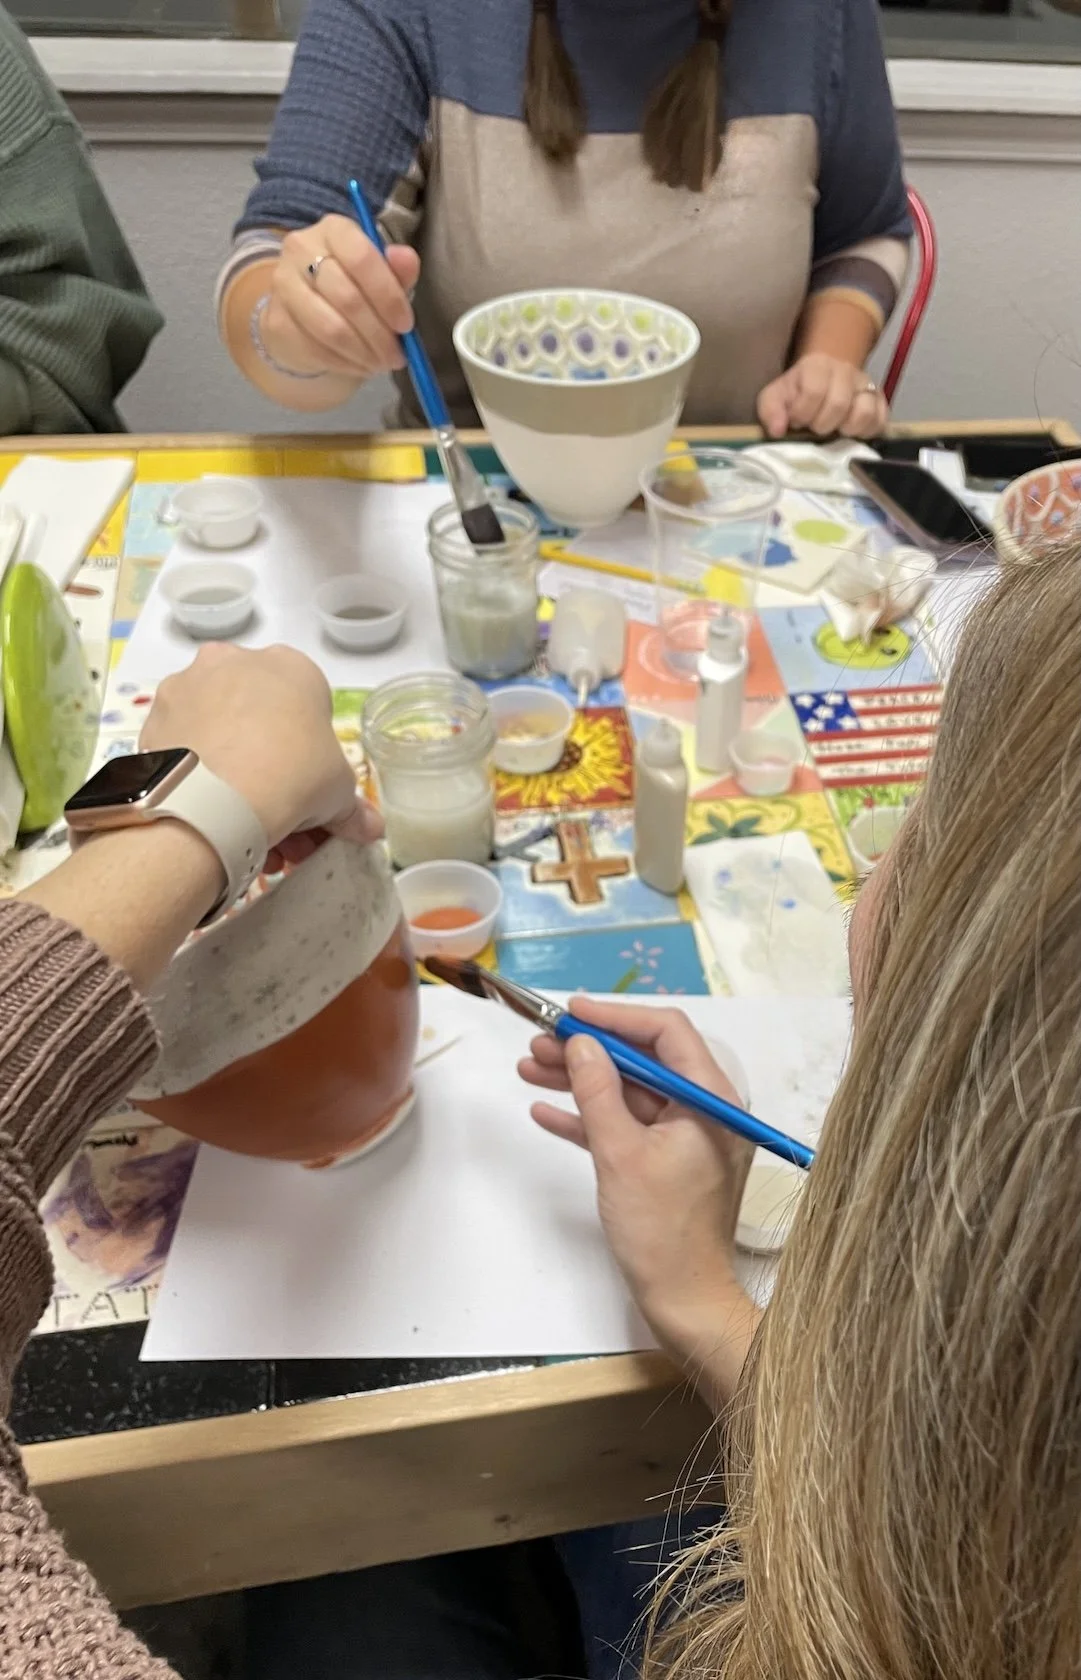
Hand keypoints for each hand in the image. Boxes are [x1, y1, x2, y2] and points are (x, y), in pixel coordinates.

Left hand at [139, 644, 382, 865]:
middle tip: (281, 817)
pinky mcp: (153, 719)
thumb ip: (352, 807)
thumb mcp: (338, 794)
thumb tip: (370, 828)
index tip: (310, 791)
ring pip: (219, 733)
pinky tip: (209, 814)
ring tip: (244, 828)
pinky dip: (197, 776)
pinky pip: (185, 748)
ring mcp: (187, 686)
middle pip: (259, 719)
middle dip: (273, 769)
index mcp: (290, 666)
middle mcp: (234, 662)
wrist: (214, 801)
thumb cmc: (293, 776)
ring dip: (235, 775)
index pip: (309, 707)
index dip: (312, 754)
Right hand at [259, 215, 420, 380]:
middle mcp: (302, 249)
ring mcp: (284, 284)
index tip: (405, 325)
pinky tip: (360, 365)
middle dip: (379, 334)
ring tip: (382, 363)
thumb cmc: (352, 285)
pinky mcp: (277, 320)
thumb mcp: (381, 274)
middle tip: (397, 355)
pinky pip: (317, 349)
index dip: (387, 296)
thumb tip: (406, 257)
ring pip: (331, 329)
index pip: (361, 258)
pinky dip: (346, 363)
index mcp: (334, 229)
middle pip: (347, 298)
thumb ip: (397, 269)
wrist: (306, 308)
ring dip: (363, 353)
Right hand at [519, 998, 758, 1390]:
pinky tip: (547, 1110)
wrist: (684, 1300)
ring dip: (581, 1080)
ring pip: (628, 1091)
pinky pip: (626, 1125)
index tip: (570, 1011)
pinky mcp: (666, 1163)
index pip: (666, 1033)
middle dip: (588, 1049)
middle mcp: (703, 1110)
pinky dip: (589, 1117)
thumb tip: (580, 1043)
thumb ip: (597, 1091)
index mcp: (709, 1099)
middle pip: (642, 1060)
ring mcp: (685, 1137)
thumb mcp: (620, 1153)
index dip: (616, 1016)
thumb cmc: (661, 1231)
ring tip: (531, 1068)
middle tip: (539, 1042)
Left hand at [757, 353, 887, 439]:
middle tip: (813, 427)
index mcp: (818, 366)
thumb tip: (777, 431)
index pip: (814, 391)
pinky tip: (850, 433)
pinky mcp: (880, 402)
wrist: (823, 377)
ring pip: (864, 412)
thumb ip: (770, 411)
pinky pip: (880, 421)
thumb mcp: (774, 397)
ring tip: (833, 430)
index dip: (802, 413)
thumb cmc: (796, 391)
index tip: (796, 421)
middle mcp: (846, 371)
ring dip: (845, 429)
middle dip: (821, 424)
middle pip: (839, 404)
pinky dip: (866, 432)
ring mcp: (866, 386)